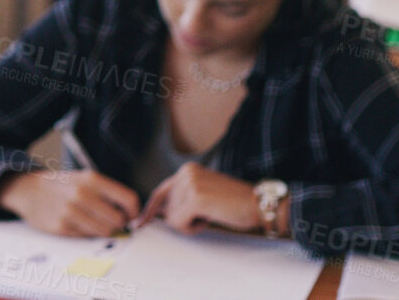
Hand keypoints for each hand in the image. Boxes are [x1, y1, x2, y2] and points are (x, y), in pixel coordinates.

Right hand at [0, 169, 138, 236]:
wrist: (28, 190)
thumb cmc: (62, 185)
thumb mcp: (85, 179)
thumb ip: (108, 193)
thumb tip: (131, 214)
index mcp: (92, 180)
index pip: (128, 199)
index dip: (134, 212)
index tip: (131, 216)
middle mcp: (82, 194)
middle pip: (118, 220)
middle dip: (119, 223)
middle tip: (111, 220)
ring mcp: (71, 211)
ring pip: (105, 231)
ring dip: (104, 229)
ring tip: (94, 221)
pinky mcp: (62, 227)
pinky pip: (87, 236)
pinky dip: (87, 232)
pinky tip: (79, 223)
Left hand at [136, 162, 259, 233]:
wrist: (260, 205)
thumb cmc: (235, 205)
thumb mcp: (204, 195)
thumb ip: (183, 199)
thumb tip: (159, 214)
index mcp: (187, 170)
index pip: (160, 192)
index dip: (149, 210)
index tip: (138, 224)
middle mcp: (185, 173)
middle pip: (165, 209)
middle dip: (183, 219)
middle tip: (207, 214)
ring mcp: (190, 184)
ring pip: (171, 218)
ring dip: (190, 224)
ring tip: (212, 214)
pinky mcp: (196, 198)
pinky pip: (179, 223)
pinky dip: (193, 228)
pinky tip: (210, 219)